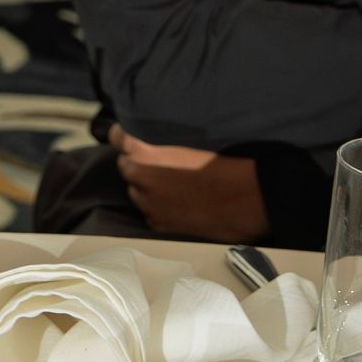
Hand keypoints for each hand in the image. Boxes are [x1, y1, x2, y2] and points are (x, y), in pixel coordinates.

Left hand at [111, 127, 270, 240]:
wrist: (245, 199)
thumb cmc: (222, 165)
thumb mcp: (187, 145)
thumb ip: (161, 147)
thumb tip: (152, 146)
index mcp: (145, 153)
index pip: (116, 138)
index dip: (121, 136)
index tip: (125, 136)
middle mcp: (140, 178)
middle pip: (125, 166)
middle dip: (136, 164)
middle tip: (157, 164)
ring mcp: (149, 204)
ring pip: (136, 192)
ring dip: (145, 188)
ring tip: (168, 186)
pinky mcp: (160, 225)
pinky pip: (150, 213)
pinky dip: (157, 208)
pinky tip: (176, 205)